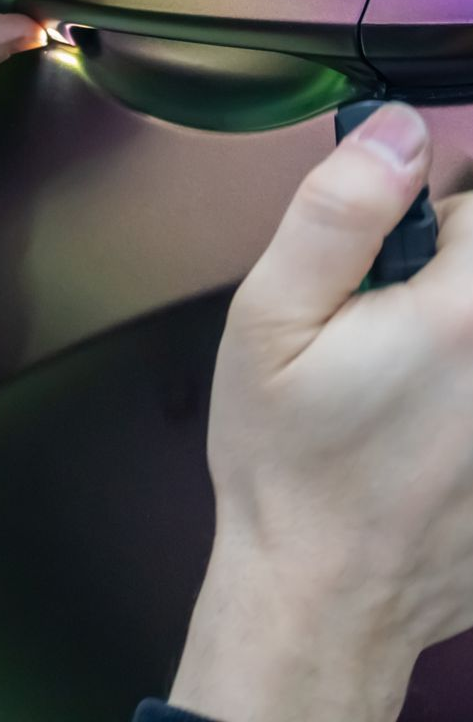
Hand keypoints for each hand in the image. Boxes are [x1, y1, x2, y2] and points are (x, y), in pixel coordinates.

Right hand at [171, 103, 472, 721]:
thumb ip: (338, 211)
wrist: (323, 594)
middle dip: (442, 280)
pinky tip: (428, 431)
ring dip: (451, 337)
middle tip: (381, 333)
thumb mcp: (271, 318)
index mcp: (464, 315)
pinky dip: (461, 393)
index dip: (421, 227)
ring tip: (403, 388)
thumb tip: (396, 131)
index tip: (380, 271)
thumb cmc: (288, 461)